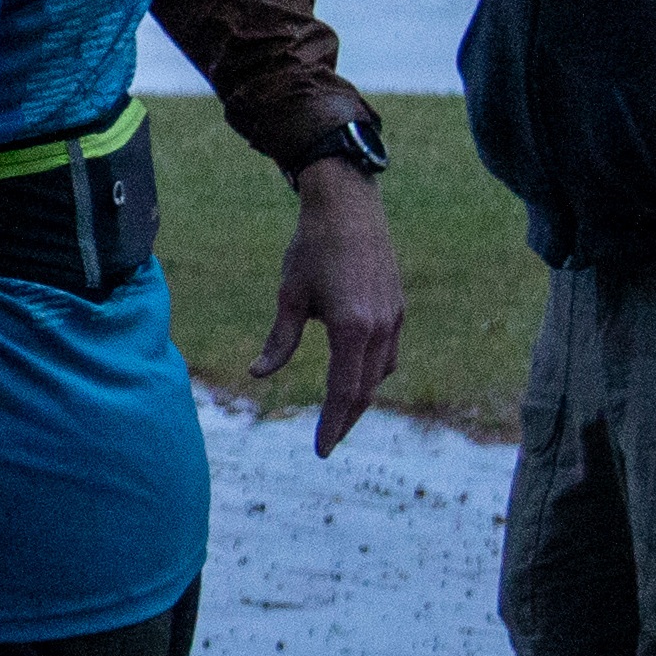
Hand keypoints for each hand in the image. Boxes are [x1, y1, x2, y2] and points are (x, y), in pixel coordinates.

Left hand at [249, 159, 403, 453]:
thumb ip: (279, 341)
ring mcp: (394, 317)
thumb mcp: (289, 296)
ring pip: (381, 373)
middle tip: (327, 441)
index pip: (344, 392)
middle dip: (347, 419)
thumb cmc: (312, 248)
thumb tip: (258, 374)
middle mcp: (380, 327)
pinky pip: (389, 352)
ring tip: (341, 413)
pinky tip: (356, 373)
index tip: (321, 451)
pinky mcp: (398, 306)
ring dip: (361, 396)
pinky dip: (372, 371)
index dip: (333, 425)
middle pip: (366, 390)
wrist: (348, 204)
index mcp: (352, 329)